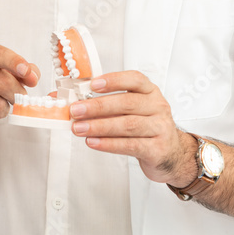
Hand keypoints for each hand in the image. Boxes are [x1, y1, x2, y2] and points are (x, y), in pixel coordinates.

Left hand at [68, 71, 196, 184]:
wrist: (171, 155)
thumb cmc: (144, 127)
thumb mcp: (130, 110)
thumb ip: (102, 103)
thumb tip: (62, 99)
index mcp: (150, 91)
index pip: (134, 79)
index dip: (113, 80)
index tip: (92, 84)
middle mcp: (158, 106)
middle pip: (127, 103)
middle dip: (97, 106)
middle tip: (75, 110)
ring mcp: (160, 128)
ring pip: (128, 125)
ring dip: (99, 126)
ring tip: (78, 128)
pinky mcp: (157, 149)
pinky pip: (130, 145)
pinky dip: (108, 144)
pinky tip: (92, 142)